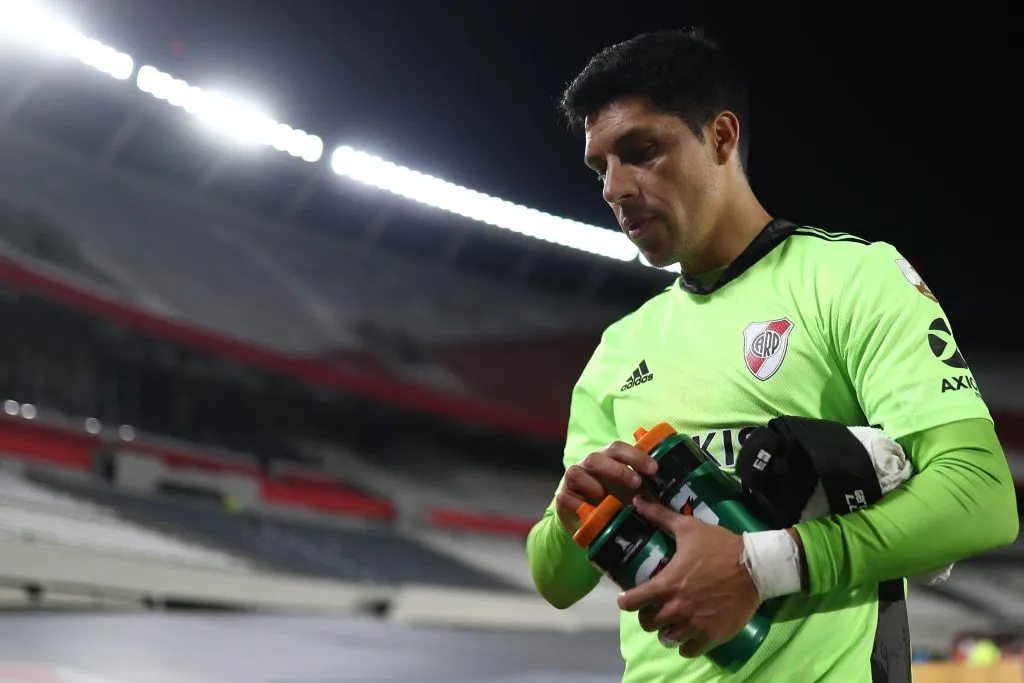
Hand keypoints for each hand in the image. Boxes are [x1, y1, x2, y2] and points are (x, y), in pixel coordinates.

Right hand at [556, 442, 656, 532]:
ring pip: (576, 471)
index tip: (653, 469)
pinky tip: (591, 510)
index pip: (618, 448)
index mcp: (607, 459)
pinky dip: (579, 503)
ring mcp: (573, 479)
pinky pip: (566, 495)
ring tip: (608, 499)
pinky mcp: (562, 496)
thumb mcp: (631, 493)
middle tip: (636, 483)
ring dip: (594, 486)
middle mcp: (588, 465)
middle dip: (618, 469)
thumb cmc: (613, 501)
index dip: (635, 456)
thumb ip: (645, 488)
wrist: (585, 520)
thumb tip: (670, 490)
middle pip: (597, 457)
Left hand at [616, 496, 760, 657]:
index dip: (626, 601)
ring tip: (672, 622)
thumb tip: (637, 500)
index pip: (632, 602)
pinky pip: (688, 651)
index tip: (628, 599)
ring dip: (666, 631)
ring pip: (667, 638)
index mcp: (667, 584)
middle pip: (648, 623)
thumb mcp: (688, 528)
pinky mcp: (712, 636)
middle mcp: (677, 608)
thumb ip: (660, 516)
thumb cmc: (720, 546)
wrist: (755, 566)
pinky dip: (685, 645)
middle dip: (648, 616)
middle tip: (655, 608)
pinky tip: (688, 634)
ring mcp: (694, 624)